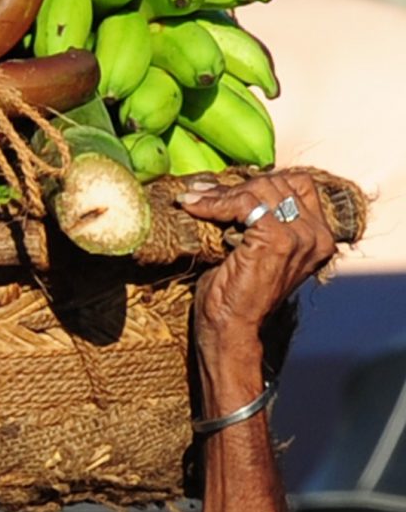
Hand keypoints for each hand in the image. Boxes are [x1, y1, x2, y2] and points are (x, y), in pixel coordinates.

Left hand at [176, 171, 342, 361]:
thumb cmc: (235, 295)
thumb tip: (224, 187)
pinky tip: (194, 207)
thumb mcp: (252, 250)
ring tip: (193, 199)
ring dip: (221, 192)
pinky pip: (245, 203)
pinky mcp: (276, 240)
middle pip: (278, 184)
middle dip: (236, 185)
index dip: (260, 181)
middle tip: (200, 191)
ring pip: (261, 190)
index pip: (297, 185)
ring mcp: (300, 237)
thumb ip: (256, 220)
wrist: (231, 329)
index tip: (221, 188)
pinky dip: (216, 202)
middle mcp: (317, 235)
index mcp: (318, 235)